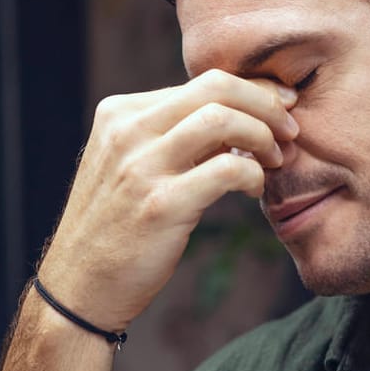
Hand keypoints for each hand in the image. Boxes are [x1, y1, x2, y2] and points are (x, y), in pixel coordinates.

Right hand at [36, 71, 299, 333]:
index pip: (201, 82)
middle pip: (216, 87)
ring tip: (276, 159)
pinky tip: (255, 190)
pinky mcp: (161, 205)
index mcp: (119, 114)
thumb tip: (234, 115)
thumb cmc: (115, 229)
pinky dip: (254, 175)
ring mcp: (140, 167)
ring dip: (264, 135)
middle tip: (290, 128)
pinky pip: (227, 170)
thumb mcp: (129, 167)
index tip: (281, 105)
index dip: (252, 90)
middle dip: (266, 103)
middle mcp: (126, 131)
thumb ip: (170, 137)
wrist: (79, 288)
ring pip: (222, 119)